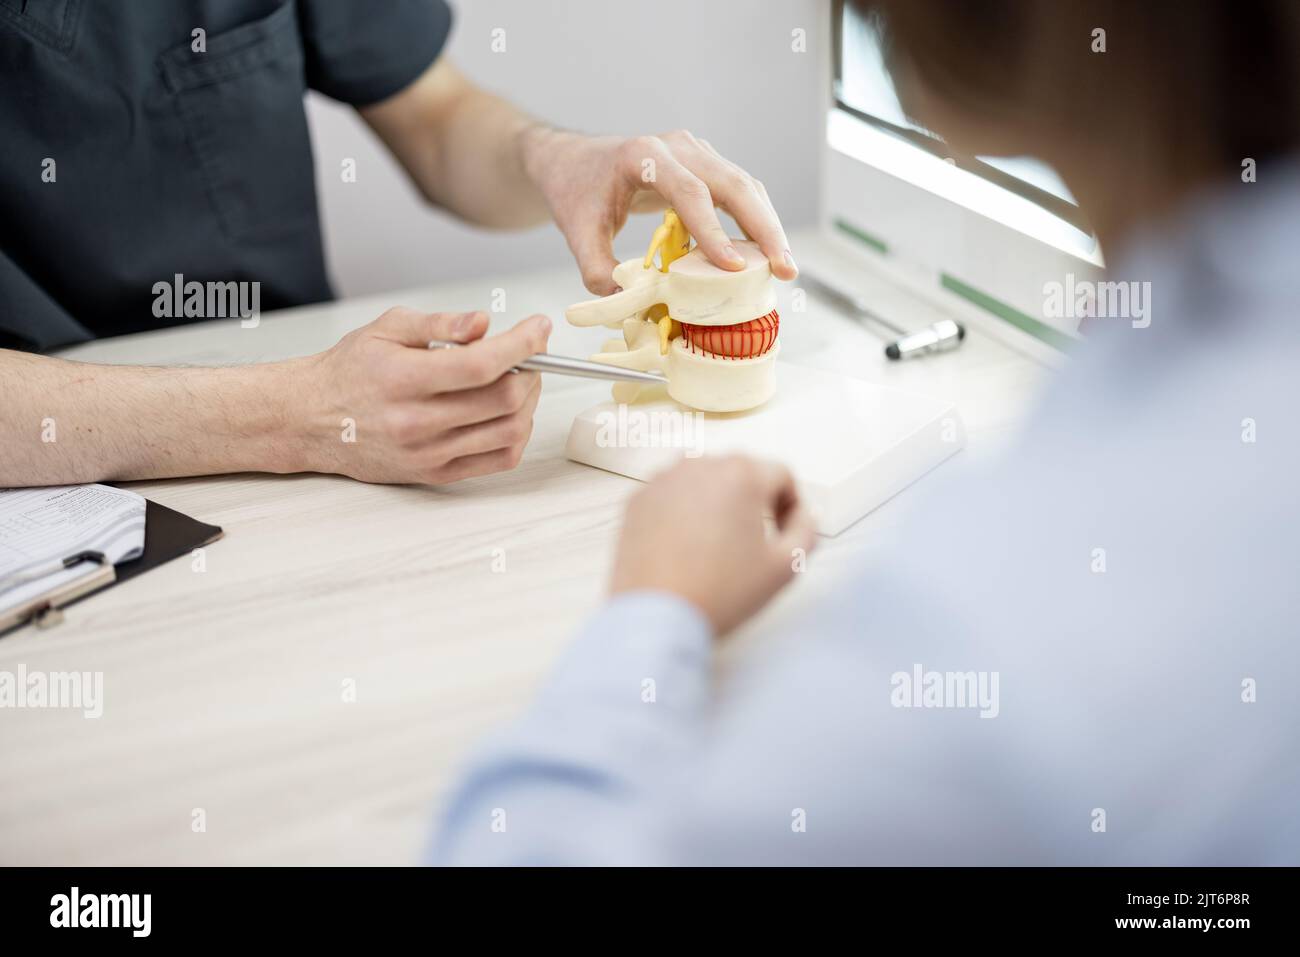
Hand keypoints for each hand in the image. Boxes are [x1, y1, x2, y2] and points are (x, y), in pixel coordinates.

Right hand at [298, 307, 549, 483]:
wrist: (312, 419)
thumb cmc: (351, 370)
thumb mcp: (387, 328)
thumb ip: (439, 324)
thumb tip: (483, 322)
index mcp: (404, 378)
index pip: (482, 364)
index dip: (523, 344)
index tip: (539, 327)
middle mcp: (417, 421)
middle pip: (504, 399)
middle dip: (531, 370)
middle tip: (530, 354)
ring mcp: (428, 452)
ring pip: (509, 431)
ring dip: (528, 402)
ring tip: (519, 380)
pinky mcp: (435, 474)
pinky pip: (498, 460)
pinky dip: (516, 433)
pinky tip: (508, 412)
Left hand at [523, 127, 798, 294]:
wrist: (574, 162)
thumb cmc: (576, 193)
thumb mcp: (578, 234)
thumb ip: (599, 272)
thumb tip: (632, 305)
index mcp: (644, 156)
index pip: (689, 192)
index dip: (714, 231)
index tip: (733, 267)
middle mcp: (677, 147)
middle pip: (733, 183)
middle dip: (763, 228)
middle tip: (784, 268)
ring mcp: (696, 152)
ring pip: (745, 186)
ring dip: (768, 226)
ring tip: (785, 267)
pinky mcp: (705, 165)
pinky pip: (739, 192)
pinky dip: (756, 222)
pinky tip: (765, 255)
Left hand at [609, 455, 816, 633]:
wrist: (657, 616)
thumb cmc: (721, 592)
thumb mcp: (784, 567)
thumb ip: (806, 531)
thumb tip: (802, 514)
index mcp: (741, 474)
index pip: (780, 475)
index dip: (790, 505)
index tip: (784, 532)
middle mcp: (700, 464)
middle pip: (741, 472)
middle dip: (753, 500)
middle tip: (751, 541)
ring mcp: (663, 479)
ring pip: (704, 479)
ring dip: (717, 501)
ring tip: (716, 543)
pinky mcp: (637, 499)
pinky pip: (671, 493)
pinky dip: (682, 510)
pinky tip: (684, 545)